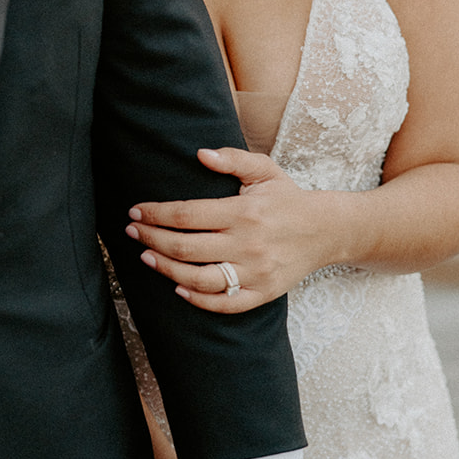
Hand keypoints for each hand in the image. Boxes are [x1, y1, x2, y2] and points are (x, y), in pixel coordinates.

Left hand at [126, 146, 338, 311]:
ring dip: (166, 270)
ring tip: (146, 257)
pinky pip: (226, 304)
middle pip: (186, 248)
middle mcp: (248, 244)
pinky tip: (178, 289)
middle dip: (151, 239)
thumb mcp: (265, 170)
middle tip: (132, 231)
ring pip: (199, 280)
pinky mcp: (264, 293)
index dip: (156, 214)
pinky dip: (198, 300)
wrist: (326, 230)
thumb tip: (200, 154)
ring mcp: (256, 273)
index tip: (136, 211)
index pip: (187, 215)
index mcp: (244, 212)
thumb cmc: (288, 198)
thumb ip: (232, 159)